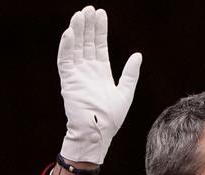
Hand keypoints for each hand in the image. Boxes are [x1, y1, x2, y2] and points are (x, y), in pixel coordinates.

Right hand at [58, 6, 141, 163]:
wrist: (98, 132)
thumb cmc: (111, 117)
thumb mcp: (126, 92)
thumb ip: (130, 74)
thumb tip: (138, 55)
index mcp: (101, 72)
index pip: (100, 45)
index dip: (100, 30)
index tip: (101, 13)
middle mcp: (88, 70)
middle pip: (87, 42)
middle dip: (88, 25)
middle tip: (89, 8)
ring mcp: (77, 74)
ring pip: (75, 47)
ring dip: (77, 31)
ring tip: (80, 14)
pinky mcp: (68, 81)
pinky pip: (65, 60)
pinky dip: (66, 47)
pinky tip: (70, 33)